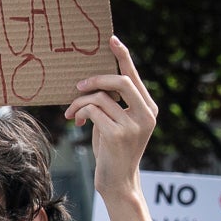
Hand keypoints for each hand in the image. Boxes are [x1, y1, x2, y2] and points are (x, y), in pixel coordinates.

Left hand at [64, 38, 156, 196]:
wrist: (118, 182)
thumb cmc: (113, 151)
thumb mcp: (116, 122)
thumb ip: (114, 103)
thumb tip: (95, 80)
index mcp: (149, 108)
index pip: (134, 76)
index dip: (123, 55)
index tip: (111, 39)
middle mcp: (146, 115)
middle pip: (120, 81)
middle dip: (95, 79)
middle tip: (77, 86)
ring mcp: (134, 125)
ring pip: (101, 97)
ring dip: (79, 103)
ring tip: (71, 113)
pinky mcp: (119, 135)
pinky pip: (93, 111)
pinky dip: (80, 112)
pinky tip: (76, 122)